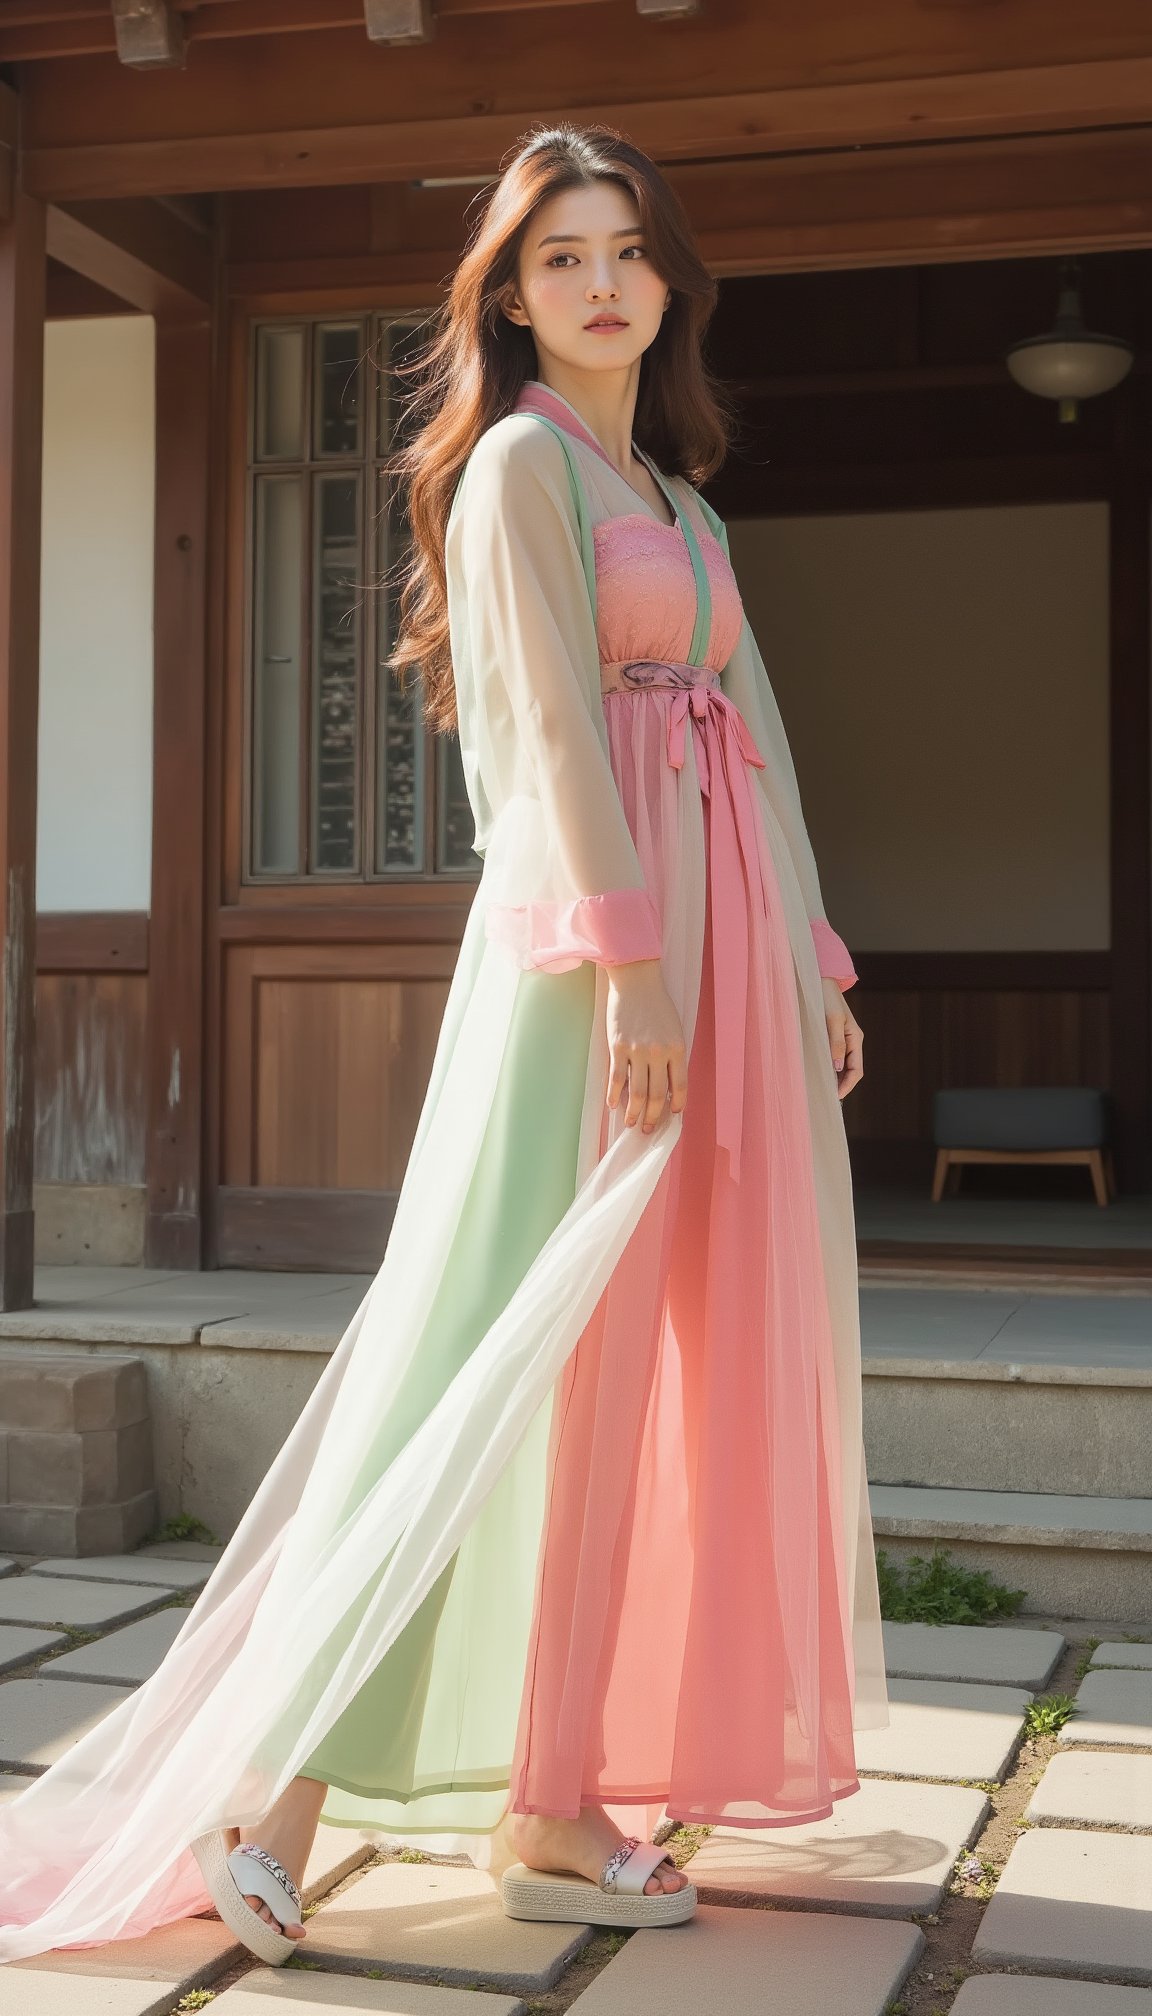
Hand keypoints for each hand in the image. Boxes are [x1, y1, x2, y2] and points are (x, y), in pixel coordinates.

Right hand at [604, 958, 687, 1133]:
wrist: (636, 980)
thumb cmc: (657, 1003)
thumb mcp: (674, 1028)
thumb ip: (672, 1055)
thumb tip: (666, 1084)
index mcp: (677, 1048)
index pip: (680, 1086)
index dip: (677, 1105)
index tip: (672, 1114)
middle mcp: (658, 1052)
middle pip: (657, 1094)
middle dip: (653, 1116)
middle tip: (649, 1128)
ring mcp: (637, 1050)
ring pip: (637, 1092)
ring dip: (634, 1113)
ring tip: (631, 1123)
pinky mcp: (617, 1047)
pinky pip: (616, 1078)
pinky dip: (614, 1095)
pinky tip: (613, 1105)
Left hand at [821, 977, 862, 1099]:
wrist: (820, 980)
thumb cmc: (826, 998)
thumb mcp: (832, 1020)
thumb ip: (835, 1043)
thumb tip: (836, 1068)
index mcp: (856, 1038)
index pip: (857, 1069)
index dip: (847, 1085)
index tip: (835, 1097)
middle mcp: (852, 1041)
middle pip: (851, 1070)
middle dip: (842, 1086)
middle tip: (826, 1099)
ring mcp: (843, 1039)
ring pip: (843, 1066)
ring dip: (835, 1079)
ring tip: (822, 1091)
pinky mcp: (833, 1036)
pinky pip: (834, 1057)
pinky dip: (829, 1068)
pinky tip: (819, 1074)